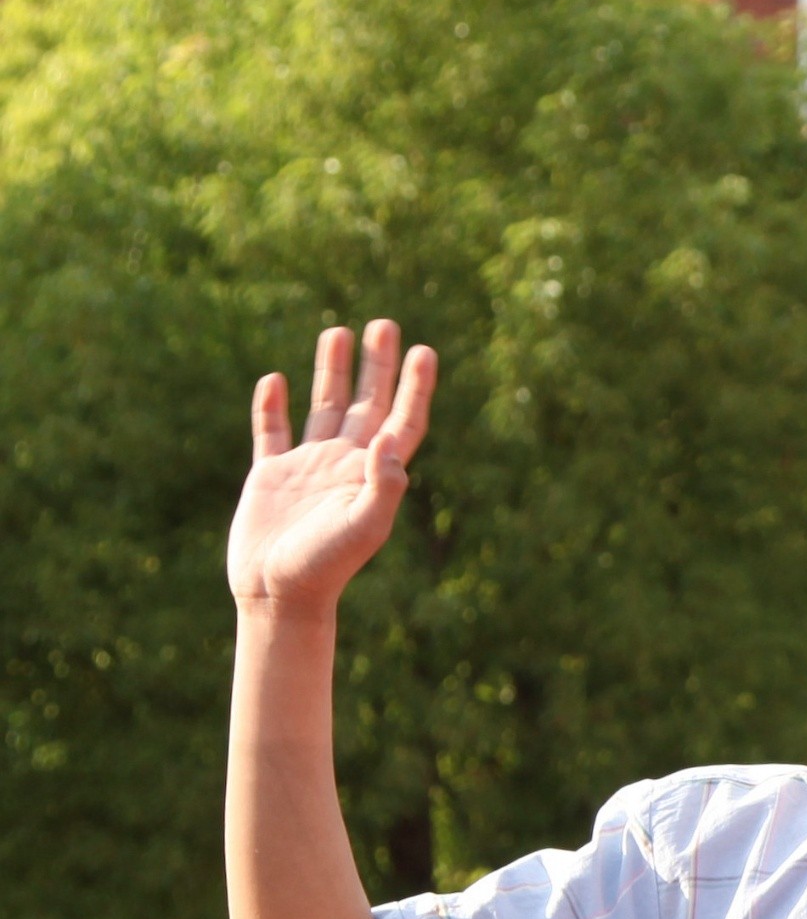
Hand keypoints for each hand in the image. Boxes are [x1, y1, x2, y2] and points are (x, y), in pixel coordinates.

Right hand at [228, 321, 437, 620]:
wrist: (278, 595)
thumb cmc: (325, 566)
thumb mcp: (364, 526)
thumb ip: (383, 484)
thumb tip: (392, 438)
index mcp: (372, 473)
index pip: (403, 420)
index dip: (416, 387)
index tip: (425, 351)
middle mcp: (344, 464)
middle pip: (367, 403)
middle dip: (376, 365)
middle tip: (385, 324)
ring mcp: (307, 467)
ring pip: (323, 407)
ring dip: (332, 372)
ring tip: (337, 331)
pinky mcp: (269, 476)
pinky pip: (271, 432)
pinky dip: (272, 406)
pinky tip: (274, 379)